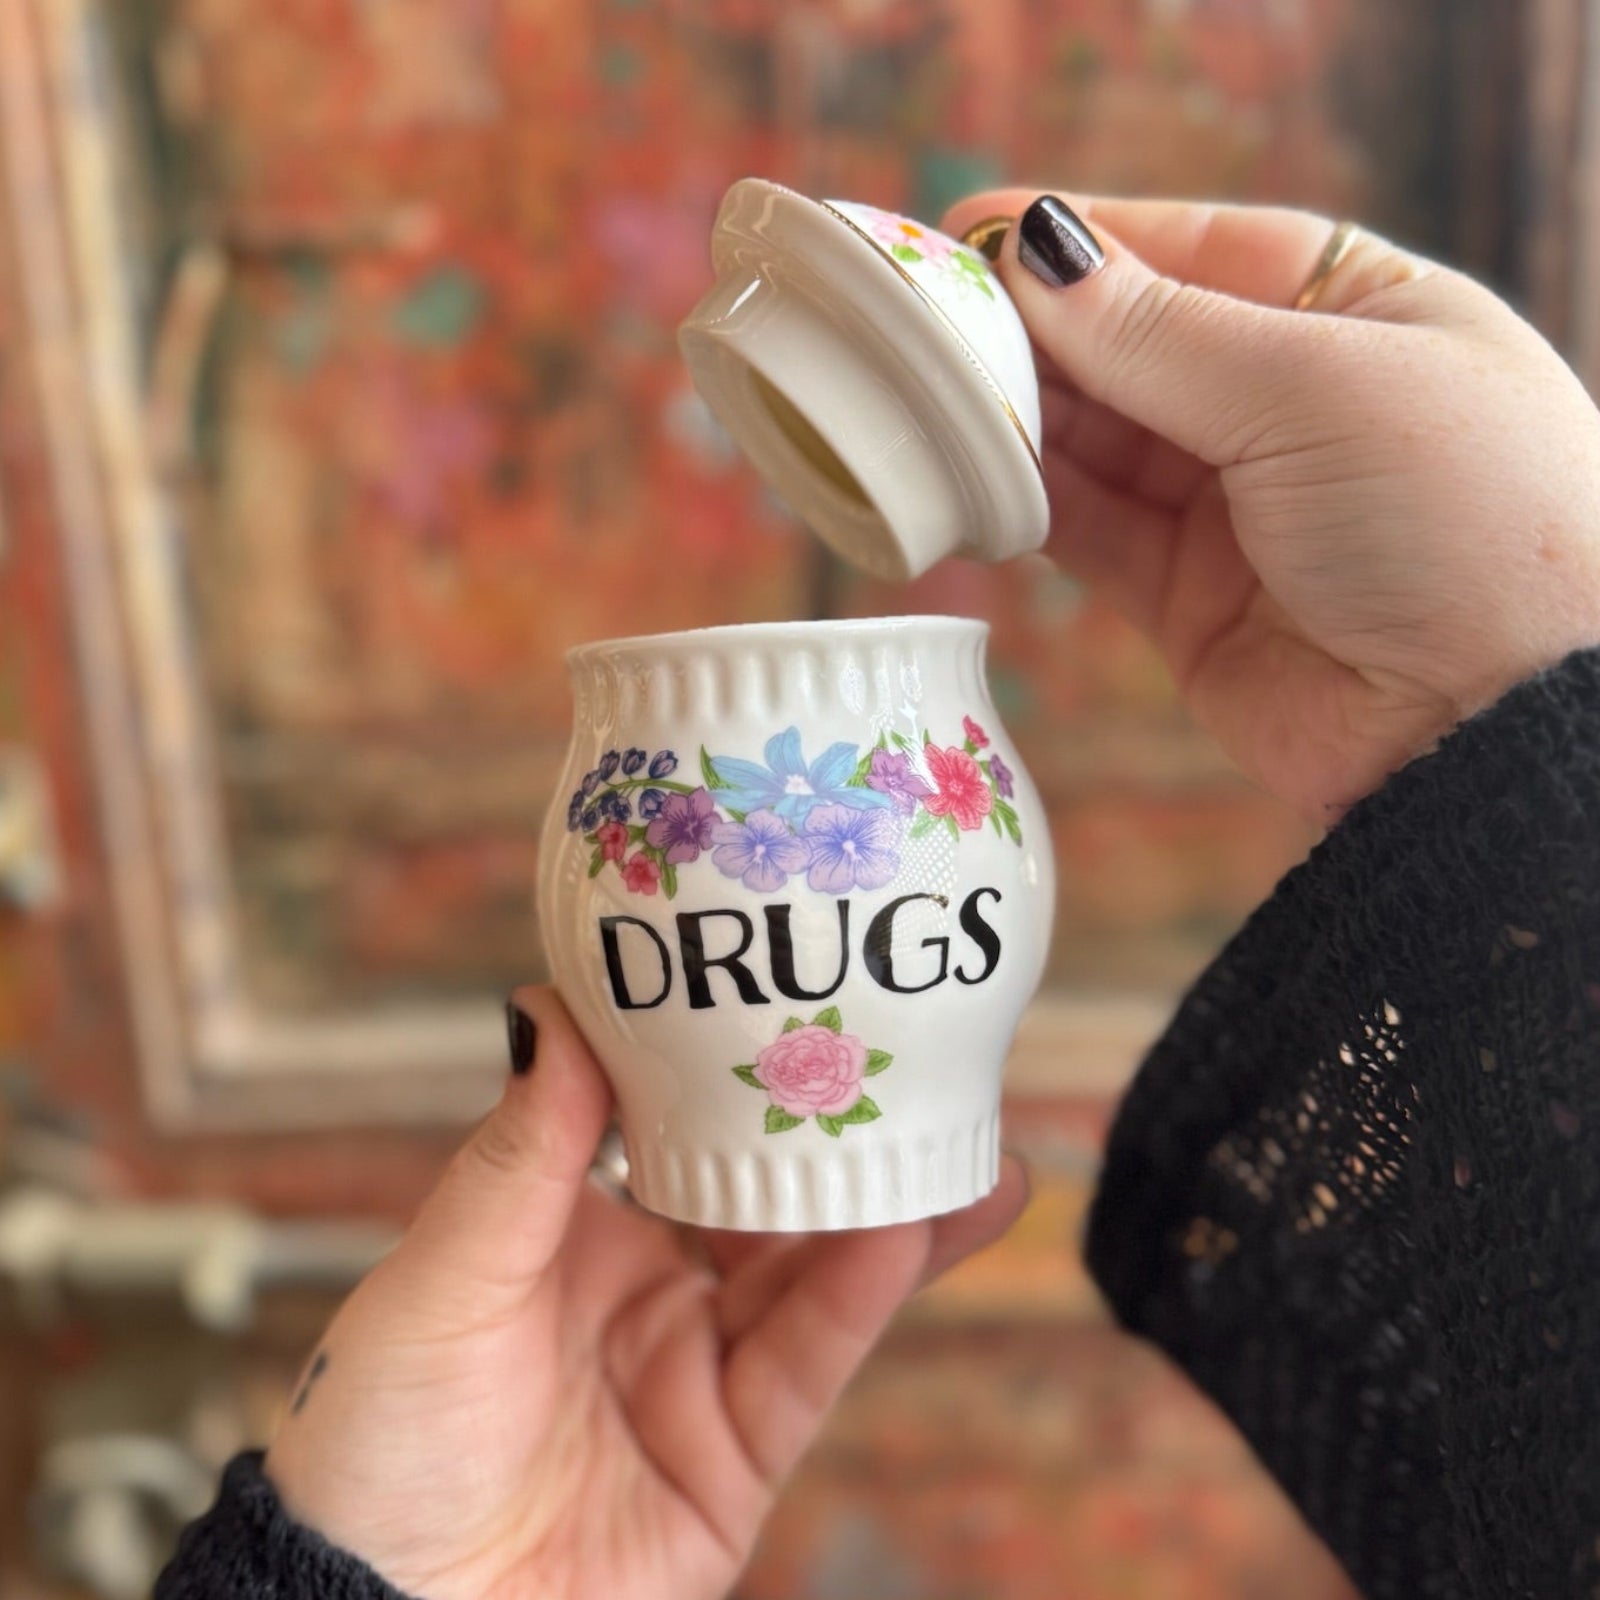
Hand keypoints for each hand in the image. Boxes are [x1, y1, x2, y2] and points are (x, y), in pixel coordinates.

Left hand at [264, 988, 1026, 1599]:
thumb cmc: (378, 1437)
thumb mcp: (446, 1274)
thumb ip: (519, 1155)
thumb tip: (556, 1008)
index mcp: (577, 1233)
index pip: (676, 1127)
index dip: (736, 1068)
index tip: (790, 993)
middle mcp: (652, 1293)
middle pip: (766, 1196)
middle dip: (840, 1135)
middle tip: (918, 1058)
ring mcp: (698, 1374)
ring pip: (811, 1275)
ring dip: (884, 1209)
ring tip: (961, 1141)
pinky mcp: (736, 1460)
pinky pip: (805, 1365)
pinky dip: (858, 1297)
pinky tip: (904, 1231)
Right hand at [942, 192, 1599, 821]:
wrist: (1489, 725)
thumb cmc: (1455, 518)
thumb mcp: (1313, 388)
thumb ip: (1161, 334)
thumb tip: (1042, 255)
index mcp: (1360, 317)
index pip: (1202, 253)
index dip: (1093, 242)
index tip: (979, 232)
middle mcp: (1295, 407)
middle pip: (1138, 349)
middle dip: (1041, 334)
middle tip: (935, 320)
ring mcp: (1240, 509)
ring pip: (1103, 445)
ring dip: (1026, 422)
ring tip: (940, 397)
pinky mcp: (1190, 602)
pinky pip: (1092, 535)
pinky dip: (1035, 508)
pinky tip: (978, 477)